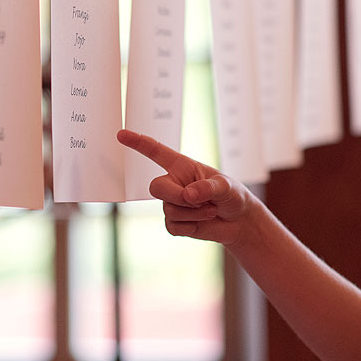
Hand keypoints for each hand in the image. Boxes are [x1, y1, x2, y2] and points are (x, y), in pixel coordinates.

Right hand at [117, 129, 253, 245]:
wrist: (239, 222)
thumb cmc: (233, 196)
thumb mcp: (227, 187)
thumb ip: (209, 188)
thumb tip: (187, 195)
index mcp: (182, 167)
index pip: (156, 152)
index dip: (138, 143)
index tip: (121, 134)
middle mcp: (173, 183)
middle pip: (156, 187)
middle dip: (176, 196)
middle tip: (198, 201)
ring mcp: (172, 203)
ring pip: (169, 209)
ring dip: (193, 213)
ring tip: (211, 210)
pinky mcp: (175, 223)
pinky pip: (172, 226)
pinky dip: (191, 226)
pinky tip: (202, 222)